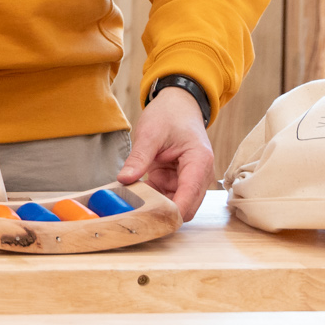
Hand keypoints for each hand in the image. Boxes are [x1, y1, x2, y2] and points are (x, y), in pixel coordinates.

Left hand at [117, 86, 214, 219]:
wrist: (178, 104)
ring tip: (132, 201)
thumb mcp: (150, 133)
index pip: (189, 195)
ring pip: (175, 204)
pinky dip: (153, 197)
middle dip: (164, 212)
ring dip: (156, 205)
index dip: (173, 211)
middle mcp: (199, 174)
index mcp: (199, 161)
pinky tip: (135, 193)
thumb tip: (124, 180)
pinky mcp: (177, 179)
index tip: (152, 220)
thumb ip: (139, 158)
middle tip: (135, 214)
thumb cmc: (170, 114)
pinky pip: (166, 196)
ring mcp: (189, 179)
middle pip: (186, 206)